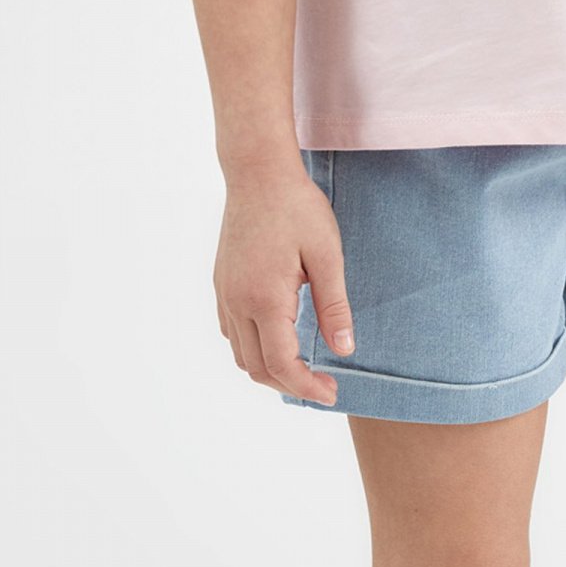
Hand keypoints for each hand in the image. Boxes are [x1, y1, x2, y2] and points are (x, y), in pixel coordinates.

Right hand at [213, 163, 353, 403]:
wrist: (258, 173)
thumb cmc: (297, 208)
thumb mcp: (327, 255)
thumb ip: (334, 306)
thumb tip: (344, 350)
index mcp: (264, 298)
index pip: (281, 364)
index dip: (306, 387)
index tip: (331, 393)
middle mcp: (237, 302)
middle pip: (257, 367)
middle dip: (290, 385)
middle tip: (324, 385)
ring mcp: (224, 294)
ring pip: (240, 354)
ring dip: (269, 369)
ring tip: (303, 369)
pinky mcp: (221, 284)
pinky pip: (231, 332)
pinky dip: (253, 349)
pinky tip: (278, 339)